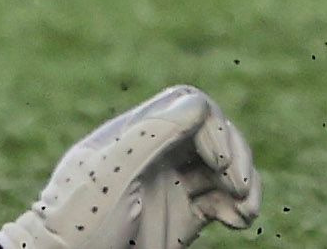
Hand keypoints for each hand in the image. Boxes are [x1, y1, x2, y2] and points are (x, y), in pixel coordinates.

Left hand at [0, 88, 258, 248]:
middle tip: (241, 188)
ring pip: (225, 168)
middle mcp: (158, 155)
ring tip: (248, 211)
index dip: (216, 129)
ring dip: (244, 184)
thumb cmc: (78, 224)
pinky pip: (222, 200)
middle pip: (216, 135)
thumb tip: (198, 102)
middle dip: (237, 158)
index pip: (193, 109)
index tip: (219, 163)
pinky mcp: (181, 215)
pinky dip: (238, 206)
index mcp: (138, 135)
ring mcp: (170, 184)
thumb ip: (153, 131)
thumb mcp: (113, 173)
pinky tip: (241, 221)